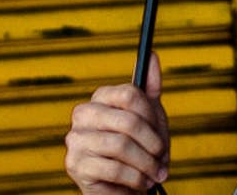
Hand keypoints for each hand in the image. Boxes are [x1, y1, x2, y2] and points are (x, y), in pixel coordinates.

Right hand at [65, 52, 169, 193]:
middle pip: (127, 121)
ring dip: (146, 164)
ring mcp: (76, 139)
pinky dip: (134, 178)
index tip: (161, 135)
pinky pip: (113, 169)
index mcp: (101, 97)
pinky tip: (140, 182)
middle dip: (152, 144)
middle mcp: (83, 114)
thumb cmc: (136, 149)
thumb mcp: (149, 118)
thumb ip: (150, 87)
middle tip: (162, 158)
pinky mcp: (75, 165)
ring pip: (121, 146)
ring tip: (154, 174)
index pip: (130, 94)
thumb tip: (153, 54)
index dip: (151, 117)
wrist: (120, 187)